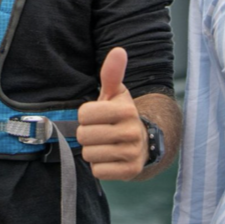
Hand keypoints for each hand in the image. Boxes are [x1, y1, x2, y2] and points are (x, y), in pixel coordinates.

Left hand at [76, 47, 147, 179]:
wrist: (141, 143)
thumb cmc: (120, 115)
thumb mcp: (115, 93)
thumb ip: (112, 73)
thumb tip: (118, 51)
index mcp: (126, 110)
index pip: (84, 114)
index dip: (86, 116)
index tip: (98, 116)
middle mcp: (132, 132)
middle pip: (84, 135)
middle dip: (87, 134)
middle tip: (100, 132)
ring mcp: (132, 154)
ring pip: (90, 154)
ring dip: (92, 150)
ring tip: (105, 145)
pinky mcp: (129, 172)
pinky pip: (98, 171)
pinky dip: (99, 166)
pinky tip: (110, 158)